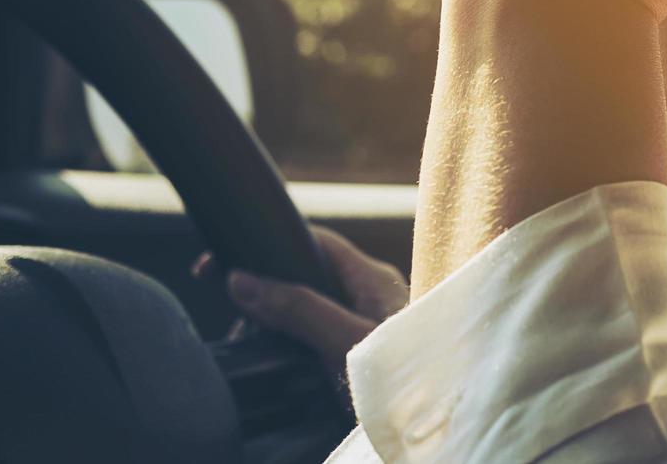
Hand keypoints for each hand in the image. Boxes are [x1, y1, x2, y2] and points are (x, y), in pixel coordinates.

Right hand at [193, 226, 408, 375]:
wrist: (448, 425)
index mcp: (372, 278)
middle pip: (306, 277)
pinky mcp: (368, 357)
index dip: (264, 244)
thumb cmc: (411, 379)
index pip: (311, 242)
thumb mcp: (347, 343)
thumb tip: (241, 278)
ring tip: (248, 349)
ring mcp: (372, 325)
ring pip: (311, 311)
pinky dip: (292, 349)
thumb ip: (299, 309)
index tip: (217, 264)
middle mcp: (373, 295)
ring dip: (276, 326)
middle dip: (265, 294)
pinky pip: (320, 340)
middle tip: (234, 326)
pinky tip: (275, 368)